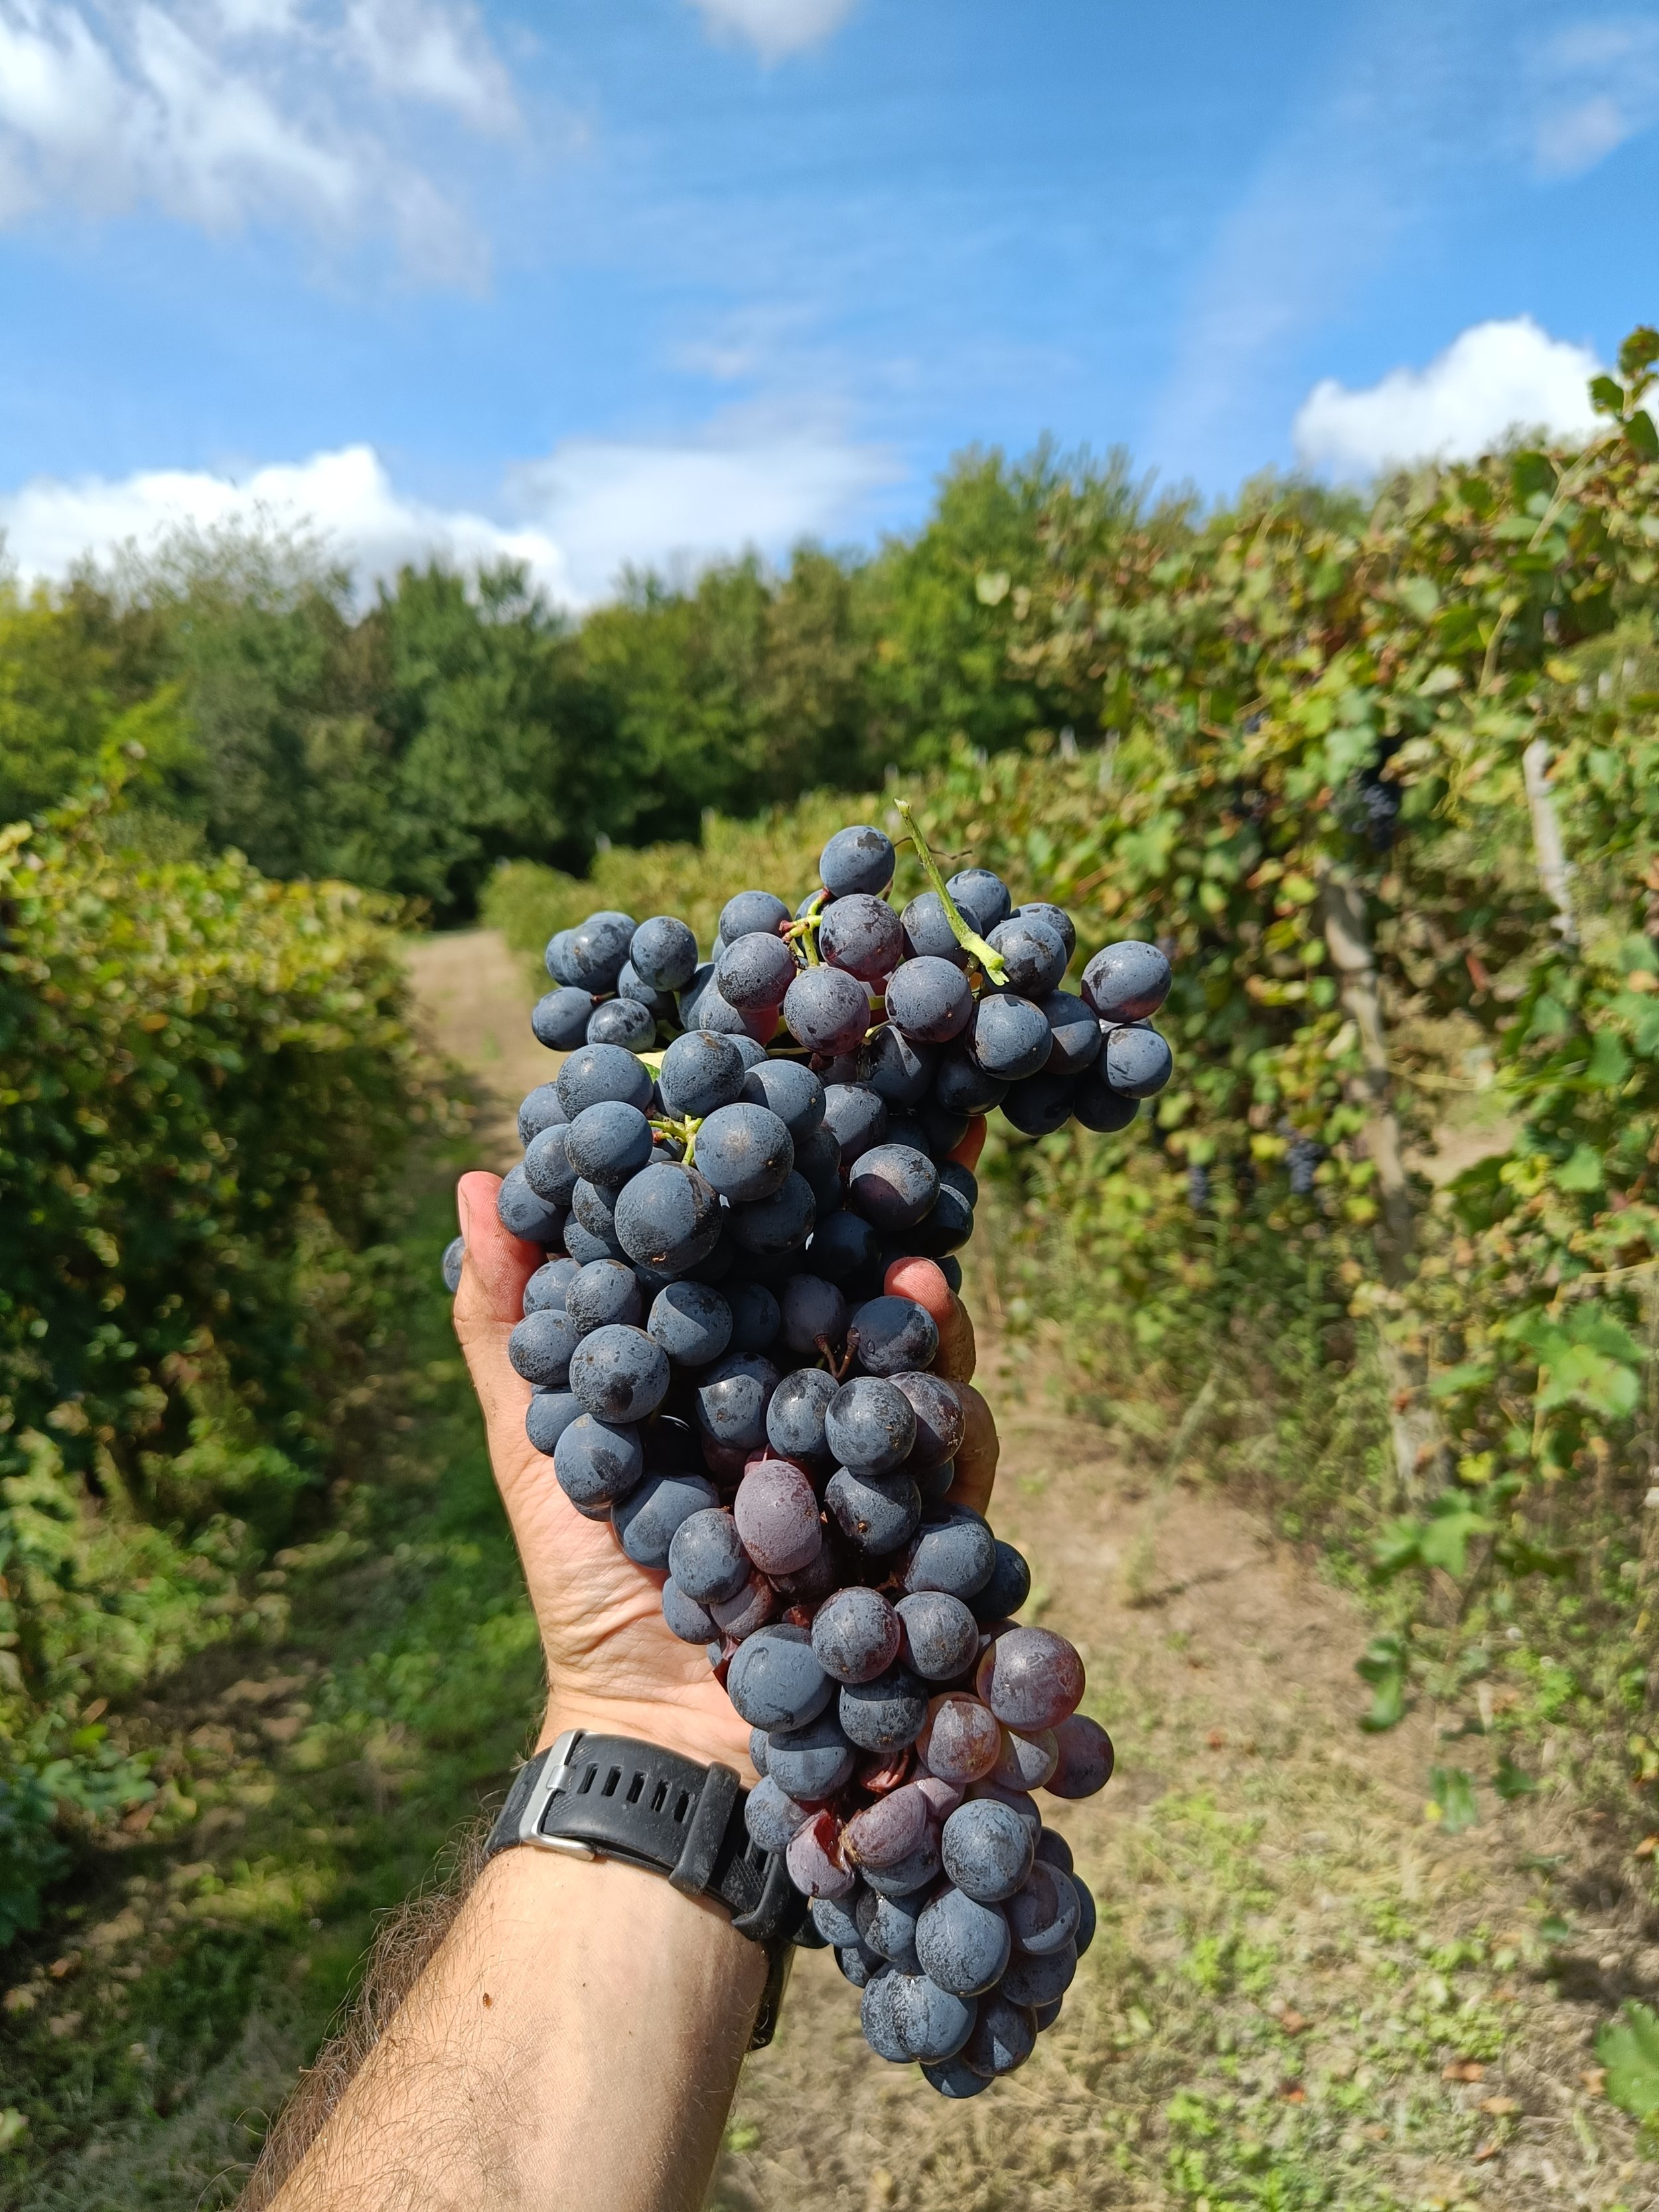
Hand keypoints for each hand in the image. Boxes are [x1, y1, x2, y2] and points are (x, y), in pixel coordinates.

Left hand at [451, 1124, 998, 1778]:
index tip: (827, 1085)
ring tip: (916, 1273)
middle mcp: (814, 1398)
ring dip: (930, 1317)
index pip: (783, 1244)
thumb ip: (512, 1322)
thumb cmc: (587, 1580)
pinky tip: (940, 1397)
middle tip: (905, 1148)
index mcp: (735, 1359)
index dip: (807, 1169)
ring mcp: (876, 1466)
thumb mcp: (535, 1441)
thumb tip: (469, 1178)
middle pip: (873, 1289)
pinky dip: (953, 1428)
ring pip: (926, 1367)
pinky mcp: (925, 1537)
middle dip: (900, 1217)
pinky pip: (957, 1474)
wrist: (649, 1733)